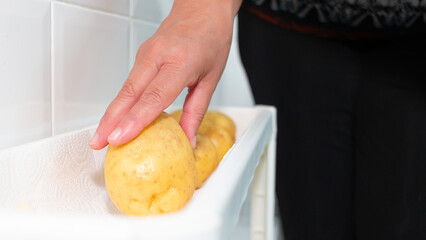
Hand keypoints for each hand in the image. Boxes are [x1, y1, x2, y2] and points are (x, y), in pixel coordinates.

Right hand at [90, 0, 239, 149]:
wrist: (203, 8)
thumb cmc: (211, 38)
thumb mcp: (211, 78)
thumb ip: (196, 112)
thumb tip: (188, 140)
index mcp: (180, 62)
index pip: (153, 96)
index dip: (134, 120)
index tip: (118, 138)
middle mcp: (158, 55)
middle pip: (129, 93)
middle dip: (110, 121)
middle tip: (98, 143)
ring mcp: (146, 53)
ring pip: (125, 88)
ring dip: (112, 113)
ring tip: (102, 136)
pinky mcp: (141, 55)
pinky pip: (129, 82)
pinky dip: (121, 102)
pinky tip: (117, 117)